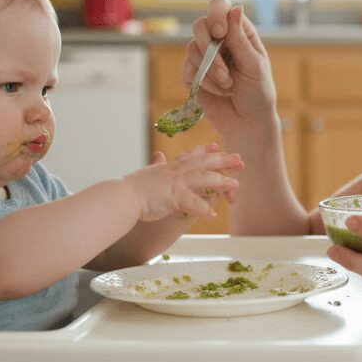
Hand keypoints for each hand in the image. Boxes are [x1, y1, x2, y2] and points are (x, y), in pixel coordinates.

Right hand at [124, 145, 241, 221]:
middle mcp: (175, 172)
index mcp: (169, 166)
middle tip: (240, 160)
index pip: (191, 155)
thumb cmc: (132, 188)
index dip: (206, 151)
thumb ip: (157, 164)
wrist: (122, 196)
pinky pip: (192, 203)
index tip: (218, 147)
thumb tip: (159, 156)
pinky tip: (213, 214)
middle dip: (223, 161)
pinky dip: (203, 208)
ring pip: (203, 178)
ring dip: (221, 181)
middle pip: (204, 163)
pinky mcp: (172, 197)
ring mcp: (175, 183)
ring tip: (236, 186)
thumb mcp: (148, 172)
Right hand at [184, 0, 277, 134]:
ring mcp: (204, 56)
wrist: (247, 123)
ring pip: (191, 48)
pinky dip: (204, 82)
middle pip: (200, 25)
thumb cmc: (258, 93)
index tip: (220, 32)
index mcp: (238, 31)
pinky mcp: (192, 73)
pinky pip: (187, 69)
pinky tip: (220, 92)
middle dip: (210, 49)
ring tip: (229, 86)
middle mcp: (219, 39)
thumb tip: (235, 8)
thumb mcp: (255, 66)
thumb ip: (241, 39)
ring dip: (210, 71)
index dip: (215, 14)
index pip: (220, 7)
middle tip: (225, 74)